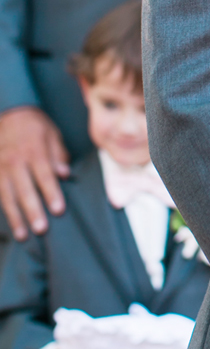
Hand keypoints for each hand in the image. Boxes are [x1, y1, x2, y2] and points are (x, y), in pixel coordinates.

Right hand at [0, 107, 67, 239]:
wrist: (9, 113)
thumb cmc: (36, 126)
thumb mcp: (52, 134)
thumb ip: (58, 155)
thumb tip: (64, 174)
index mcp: (33, 152)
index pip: (44, 177)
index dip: (51, 194)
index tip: (58, 210)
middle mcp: (14, 162)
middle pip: (24, 190)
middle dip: (33, 211)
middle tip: (41, 229)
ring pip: (6, 196)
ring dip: (15, 217)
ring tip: (23, 235)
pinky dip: (0, 209)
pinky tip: (6, 224)